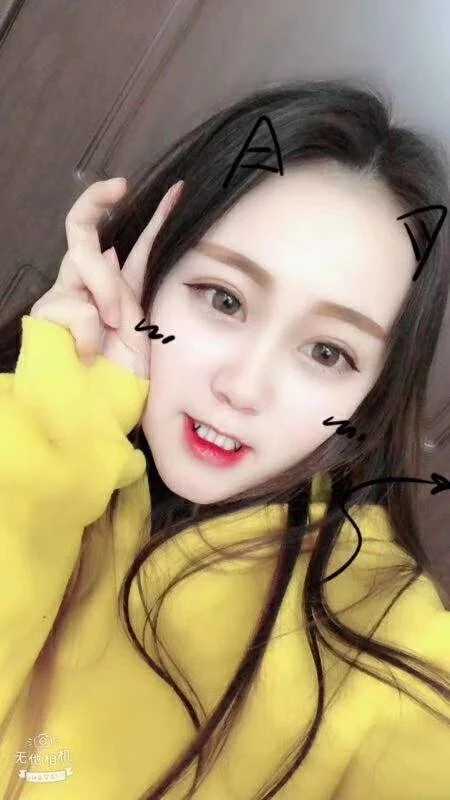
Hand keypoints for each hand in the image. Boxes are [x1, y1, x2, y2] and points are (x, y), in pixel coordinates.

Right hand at [30, 176, 182, 377]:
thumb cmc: (122, 378)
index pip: (137, 245)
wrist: (95, 412)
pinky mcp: (46, 315)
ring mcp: (65, 297)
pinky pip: (76, 306)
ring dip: (109, 291)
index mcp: (119, 290)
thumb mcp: (144, 330)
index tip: (179, 190)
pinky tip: (89, 352)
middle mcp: (88, 286)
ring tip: (116, 325)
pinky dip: (89, 330)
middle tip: (120, 188)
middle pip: (81, 228)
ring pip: (85, 261)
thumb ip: (135, 290)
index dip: (156, 216)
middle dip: (97, 202)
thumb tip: (115, 251)